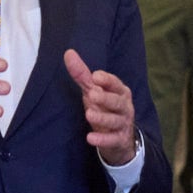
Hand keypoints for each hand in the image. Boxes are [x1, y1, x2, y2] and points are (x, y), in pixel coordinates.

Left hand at [65, 50, 138, 164]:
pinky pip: (112, 139)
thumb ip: (82, 74)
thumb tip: (68, 53)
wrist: (119, 138)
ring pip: (115, 120)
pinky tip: (90, 138)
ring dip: (102, 117)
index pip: (115, 84)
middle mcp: (124, 106)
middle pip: (117, 101)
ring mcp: (123, 123)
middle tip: (92, 94)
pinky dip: (102, 139)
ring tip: (89, 114)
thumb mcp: (94, 91)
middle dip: (106, 98)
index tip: (95, 76)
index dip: (107, 80)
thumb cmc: (105, 107)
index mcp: (120, 91)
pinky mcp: (119, 139)